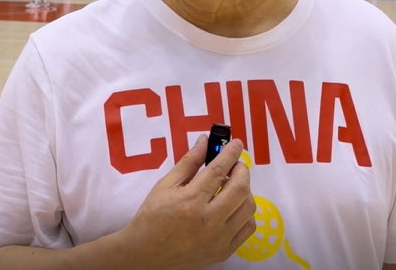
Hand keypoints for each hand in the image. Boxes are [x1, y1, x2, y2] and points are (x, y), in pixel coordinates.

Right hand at [116, 136, 255, 269]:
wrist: (146, 252)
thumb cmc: (153, 217)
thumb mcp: (165, 185)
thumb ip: (188, 162)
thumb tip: (204, 142)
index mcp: (190, 202)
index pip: (219, 170)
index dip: (230, 153)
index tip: (236, 143)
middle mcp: (208, 221)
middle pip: (240, 188)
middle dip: (242, 169)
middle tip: (235, 163)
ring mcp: (218, 239)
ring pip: (248, 208)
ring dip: (245, 190)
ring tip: (232, 184)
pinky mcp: (224, 251)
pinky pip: (248, 227)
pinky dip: (246, 212)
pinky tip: (234, 205)